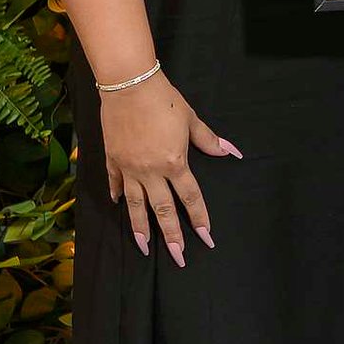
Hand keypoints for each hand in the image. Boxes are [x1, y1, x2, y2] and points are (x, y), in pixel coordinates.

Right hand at [101, 72, 239, 264]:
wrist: (129, 84)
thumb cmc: (163, 100)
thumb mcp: (191, 119)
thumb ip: (209, 141)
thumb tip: (230, 153)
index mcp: (175, 163)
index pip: (191, 198)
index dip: (200, 219)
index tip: (206, 238)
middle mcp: (151, 171)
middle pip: (162, 210)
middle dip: (172, 237)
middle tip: (178, 258)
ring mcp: (129, 168)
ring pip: (135, 205)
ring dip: (140, 228)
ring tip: (144, 248)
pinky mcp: (113, 159)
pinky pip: (115, 183)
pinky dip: (116, 195)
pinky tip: (118, 206)